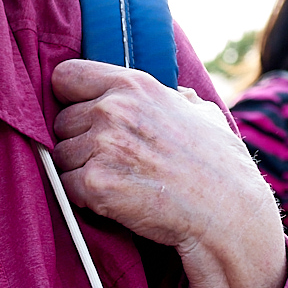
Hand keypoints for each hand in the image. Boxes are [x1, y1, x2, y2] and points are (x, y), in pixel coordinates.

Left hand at [49, 58, 287, 287]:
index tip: (84, 115)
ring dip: (80, 171)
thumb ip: (181, 100)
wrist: (226, 211)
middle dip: (78, 141)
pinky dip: (83, 197)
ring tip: (120, 181)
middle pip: (61, 122)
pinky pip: (66, 187)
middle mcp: (113, 109)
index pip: (66, 76)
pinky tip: (114, 200)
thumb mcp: (206, 116)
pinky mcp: (95, 183)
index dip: (71, 98)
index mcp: (133, 85)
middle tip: (113, 161)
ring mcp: (102, 146)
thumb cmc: (220, 166)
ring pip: (61, 157)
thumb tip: (180, 94)